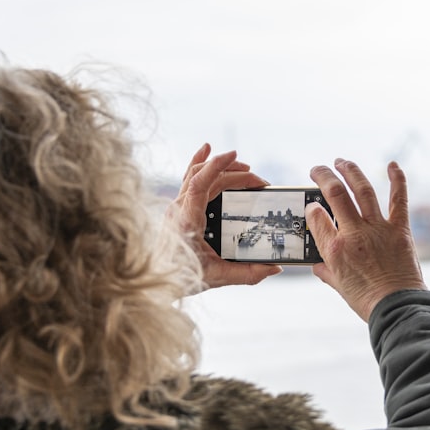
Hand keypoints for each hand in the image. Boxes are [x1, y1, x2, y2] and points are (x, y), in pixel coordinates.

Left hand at [170, 143, 282, 289]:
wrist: (154, 281)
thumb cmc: (181, 278)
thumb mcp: (217, 276)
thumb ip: (247, 273)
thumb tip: (275, 267)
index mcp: (186, 220)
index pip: (199, 183)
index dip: (216, 165)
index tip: (234, 154)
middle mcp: (179, 208)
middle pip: (207, 178)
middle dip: (236, 174)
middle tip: (260, 183)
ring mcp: (176, 206)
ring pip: (196, 174)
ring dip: (221, 168)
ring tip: (244, 169)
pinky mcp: (177, 208)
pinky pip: (187, 179)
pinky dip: (198, 163)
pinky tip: (206, 149)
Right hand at [306, 158, 425, 321]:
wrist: (398, 306)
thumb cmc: (367, 300)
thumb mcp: (338, 286)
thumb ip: (326, 271)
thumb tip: (317, 264)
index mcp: (335, 249)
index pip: (316, 217)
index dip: (311, 206)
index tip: (312, 205)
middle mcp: (354, 233)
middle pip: (334, 194)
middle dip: (323, 176)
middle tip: (317, 169)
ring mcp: (378, 228)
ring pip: (362, 190)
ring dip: (350, 171)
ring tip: (341, 161)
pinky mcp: (400, 229)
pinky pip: (399, 199)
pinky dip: (397, 180)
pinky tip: (392, 164)